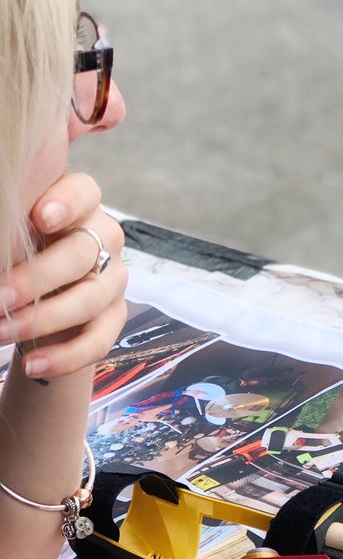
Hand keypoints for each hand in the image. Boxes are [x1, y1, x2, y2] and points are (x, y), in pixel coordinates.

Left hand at [0, 172, 126, 376]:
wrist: (39, 295)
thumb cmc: (21, 252)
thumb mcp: (15, 236)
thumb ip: (9, 230)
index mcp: (78, 206)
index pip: (84, 193)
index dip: (67, 203)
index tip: (39, 217)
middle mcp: (103, 238)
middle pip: (81, 254)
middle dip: (37, 278)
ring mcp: (113, 279)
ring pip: (89, 300)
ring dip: (41, 320)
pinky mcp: (116, 316)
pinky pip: (99, 340)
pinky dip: (65, 357)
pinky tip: (33, 365)